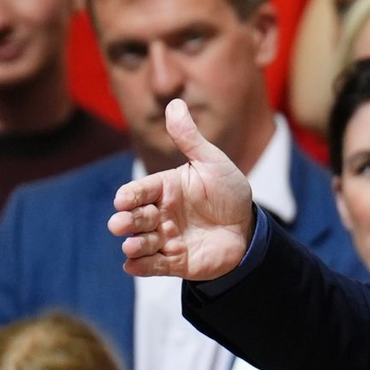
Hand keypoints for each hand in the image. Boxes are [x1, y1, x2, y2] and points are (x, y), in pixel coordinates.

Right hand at [107, 99, 254, 280]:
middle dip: (126, 221)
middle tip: (120, 222)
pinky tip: (133, 264)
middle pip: (135, 217)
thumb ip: (190, 138)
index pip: (141, 190)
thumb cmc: (228, 191)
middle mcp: (161, 214)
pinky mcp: (174, 262)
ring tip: (132, 244)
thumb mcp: (212, 162)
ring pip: (140, 243)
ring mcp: (166, 239)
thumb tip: (174, 103)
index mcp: (166, 188)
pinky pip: (153, 266)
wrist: (248, 227)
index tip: (123, 199)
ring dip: (134, 244)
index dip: (130, 195)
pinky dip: (141, 266)